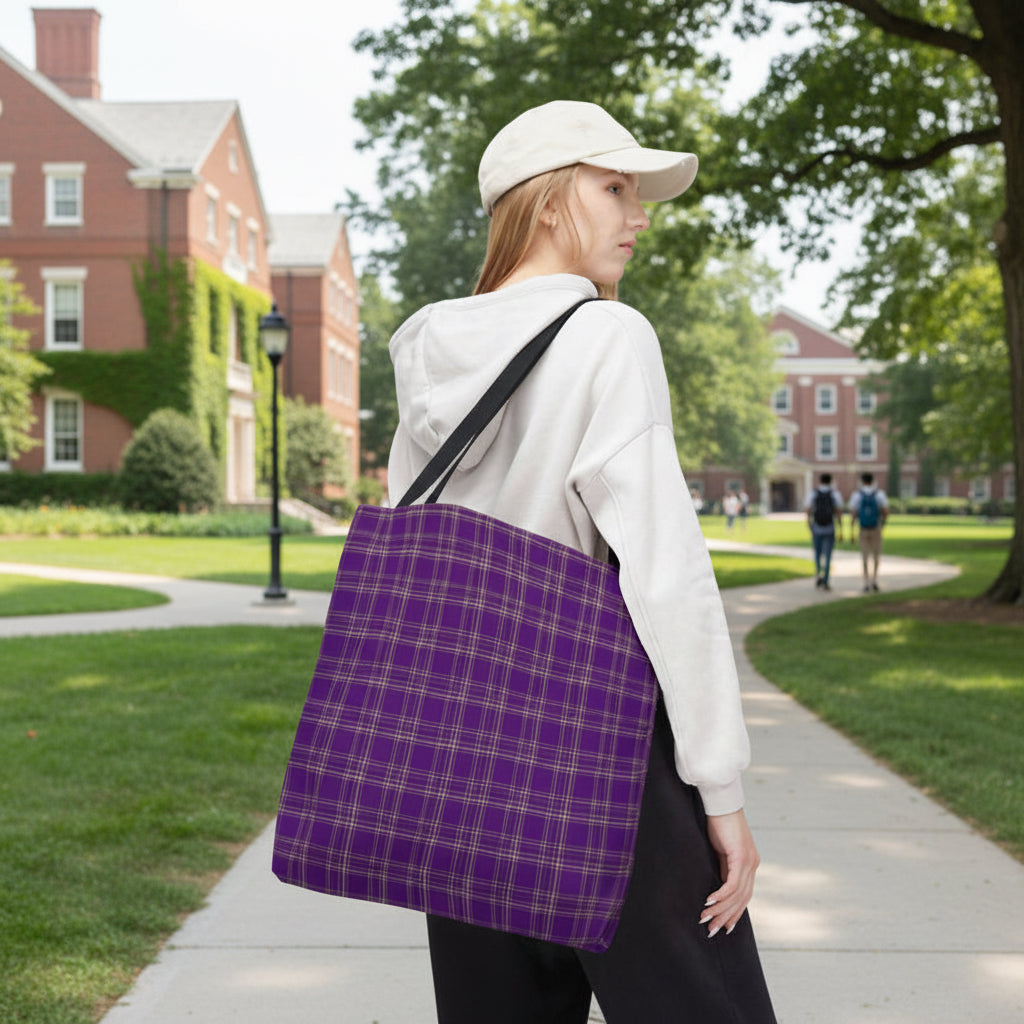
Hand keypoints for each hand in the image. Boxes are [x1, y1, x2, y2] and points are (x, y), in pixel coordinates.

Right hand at [700, 809, 760, 937]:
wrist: (721, 801)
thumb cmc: (718, 822)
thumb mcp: (720, 849)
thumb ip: (722, 866)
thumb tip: (715, 885)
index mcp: (749, 863)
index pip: (744, 895)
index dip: (734, 913)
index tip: (724, 927)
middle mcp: (752, 864)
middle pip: (742, 900)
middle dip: (726, 917)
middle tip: (712, 930)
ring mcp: (748, 861)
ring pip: (737, 895)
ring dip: (720, 909)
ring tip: (705, 919)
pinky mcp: (740, 856)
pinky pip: (731, 883)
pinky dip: (720, 895)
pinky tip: (708, 902)